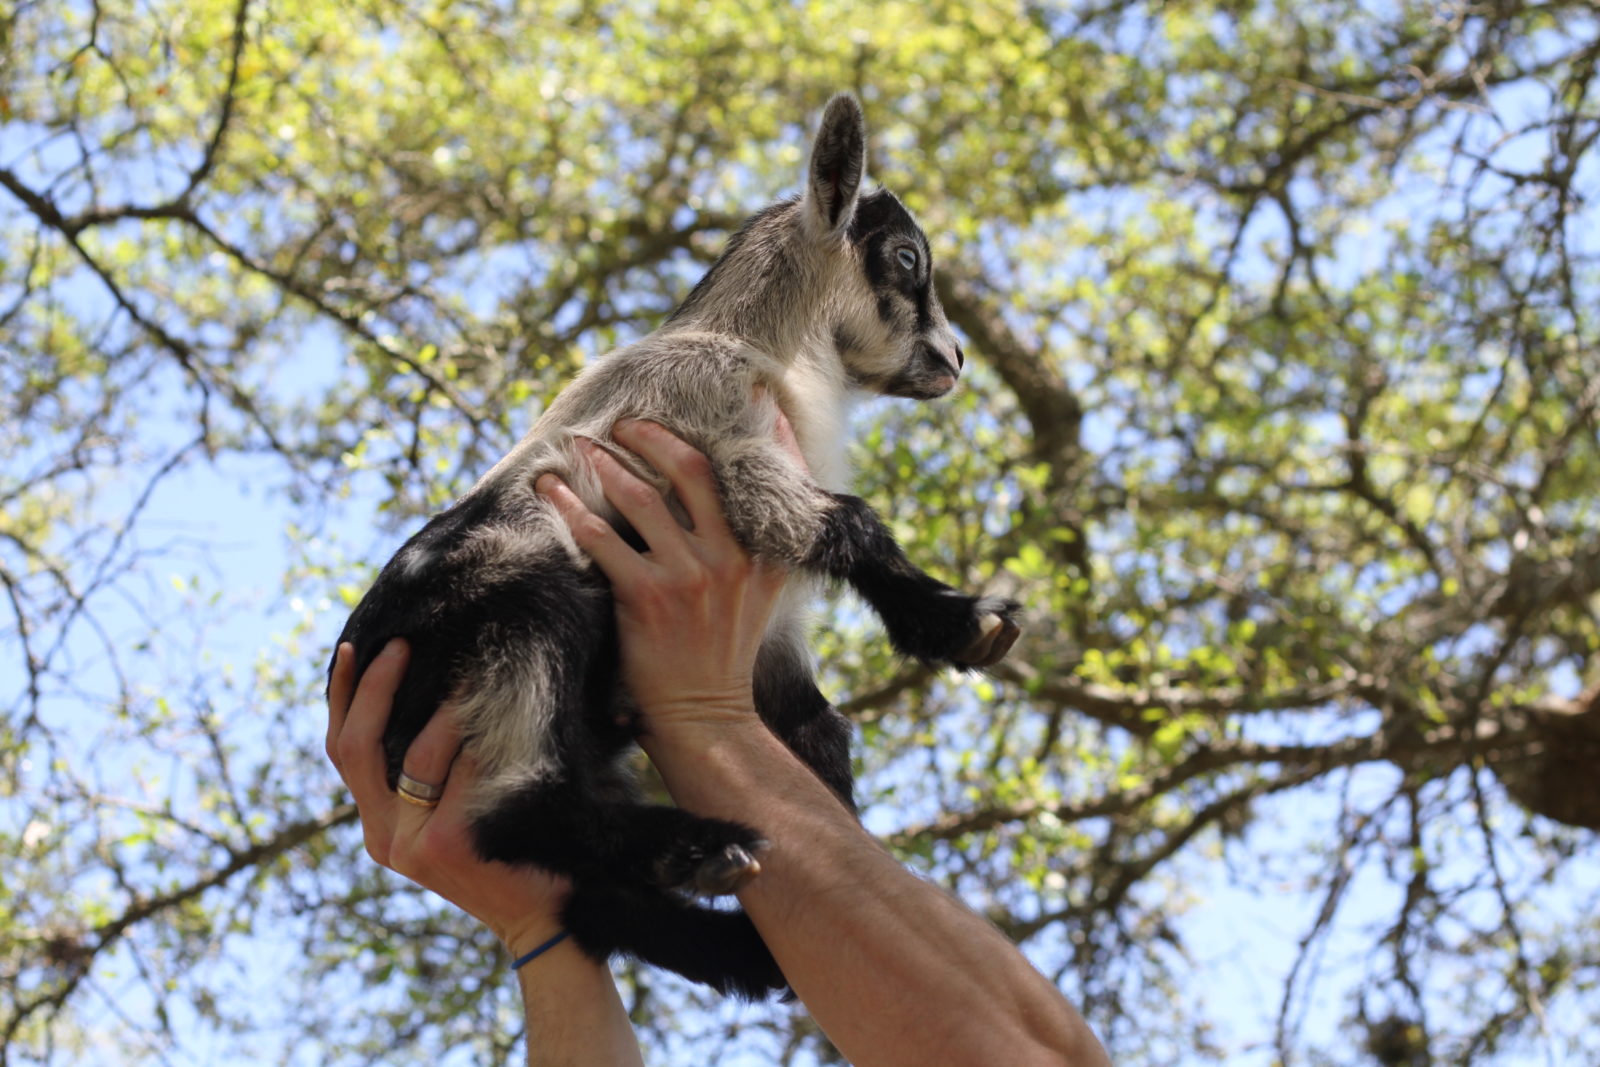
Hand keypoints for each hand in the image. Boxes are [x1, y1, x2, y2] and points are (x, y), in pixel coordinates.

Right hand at [326, 639, 569, 958]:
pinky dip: (480, 736)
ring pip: (418, 752)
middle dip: (376, 686)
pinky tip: (507, 714)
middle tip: (402, 643)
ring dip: (451, 707)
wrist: (546, 915)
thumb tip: (425, 689)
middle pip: (357, 747)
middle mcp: (384, 840)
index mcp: (378, 829)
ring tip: (477, 675)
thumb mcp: (454, 813)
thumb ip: (430, 773)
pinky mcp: (446, 846)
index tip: (353, 647)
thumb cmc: (509, 852)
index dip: (343, 697)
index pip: (342, 752)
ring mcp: (411, 846)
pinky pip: (462, 769)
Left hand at [534, 416, 790, 727]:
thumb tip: (743, 487)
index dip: (760, 425)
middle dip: (653, 436)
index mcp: (766, 552)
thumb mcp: (762, 592)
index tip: (749, 391)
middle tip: (626, 422)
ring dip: (604, 464)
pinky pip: (600, 537)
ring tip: (581, 446)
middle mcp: (732, 557)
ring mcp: (690, 576)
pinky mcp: (646, 597)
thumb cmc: (725, 649)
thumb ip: (758, 539)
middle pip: (692, 469)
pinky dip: (570, 509)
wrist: (707, 715)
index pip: (771, 472)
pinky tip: (550, 491)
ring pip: (641, 497)